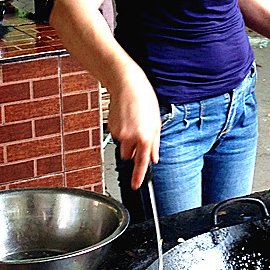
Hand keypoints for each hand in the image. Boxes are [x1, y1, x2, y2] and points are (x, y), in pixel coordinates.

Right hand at [107, 73, 161, 189]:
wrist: (127, 84)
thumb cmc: (144, 99)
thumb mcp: (157, 122)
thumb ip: (155, 143)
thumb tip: (154, 157)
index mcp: (145, 137)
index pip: (141, 163)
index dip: (138, 177)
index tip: (136, 186)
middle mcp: (131, 137)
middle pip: (129, 157)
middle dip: (133, 151)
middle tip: (139, 137)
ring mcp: (119, 133)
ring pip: (123, 147)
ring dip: (128, 141)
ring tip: (134, 124)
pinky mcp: (111, 128)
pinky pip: (117, 136)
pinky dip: (122, 131)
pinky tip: (127, 119)